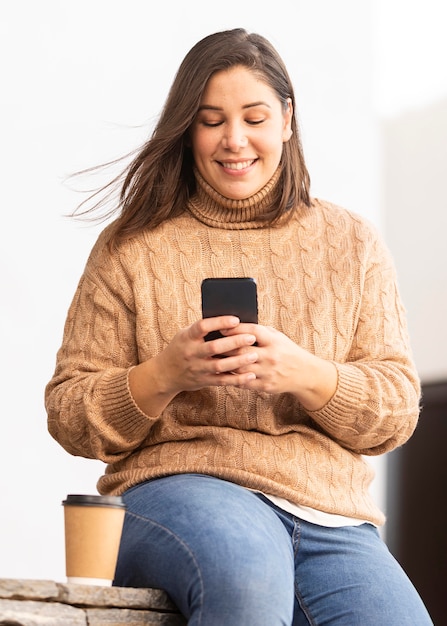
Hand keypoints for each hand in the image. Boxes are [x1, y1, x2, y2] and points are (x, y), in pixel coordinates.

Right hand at [128, 316, 258, 414]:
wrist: (165, 374)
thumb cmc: (181, 348)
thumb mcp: (185, 335)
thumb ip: (202, 329)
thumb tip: (229, 320)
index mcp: (187, 337)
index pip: (203, 327)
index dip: (219, 322)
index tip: (236, 320)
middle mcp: (191, 353)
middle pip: (214, 347)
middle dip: (234, 342)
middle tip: (251, 337)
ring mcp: (197, 368)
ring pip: (220, 365)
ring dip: (239, 361)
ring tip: (254, 355)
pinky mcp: (203, 381)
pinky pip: (222, 381)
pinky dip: (237, 379)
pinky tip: (251, 375)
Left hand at [222, 323, 337, 410]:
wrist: (305, 373)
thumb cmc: (286, 351)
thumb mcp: (277, 337)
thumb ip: (260, 332)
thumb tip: (235, 325)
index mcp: (274, 340)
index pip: (251, 332)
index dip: (235, 329)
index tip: (221, 327)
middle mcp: (271, 356)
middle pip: (242, 350)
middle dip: (225, 347)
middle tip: (210, 345)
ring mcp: (268, 372)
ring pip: (241, 367)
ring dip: (226, 364)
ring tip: (213, 360)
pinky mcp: (266, 385)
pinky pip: (245, 382)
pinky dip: (233, 378)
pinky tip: (223, 373)